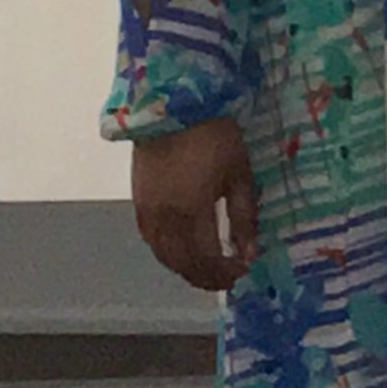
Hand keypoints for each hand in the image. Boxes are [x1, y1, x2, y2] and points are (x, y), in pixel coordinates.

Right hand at [132, 120, 258, 291]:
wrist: (171, 107)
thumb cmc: (214, 136)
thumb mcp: (239, 175)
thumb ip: (243, 217)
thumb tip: (249, 253)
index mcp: (191, 212)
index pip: (207, 258)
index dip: (224, 272)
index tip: (242, 272)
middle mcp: (164, 219)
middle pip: (182, 263)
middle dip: (205, 277)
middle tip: (226, 280)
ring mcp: (146, 212)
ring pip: (163, 255)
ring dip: (185, 269)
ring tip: (207, 271)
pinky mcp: (137, 202)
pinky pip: (150, 240)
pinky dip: (167, 254)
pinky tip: (182, 252)